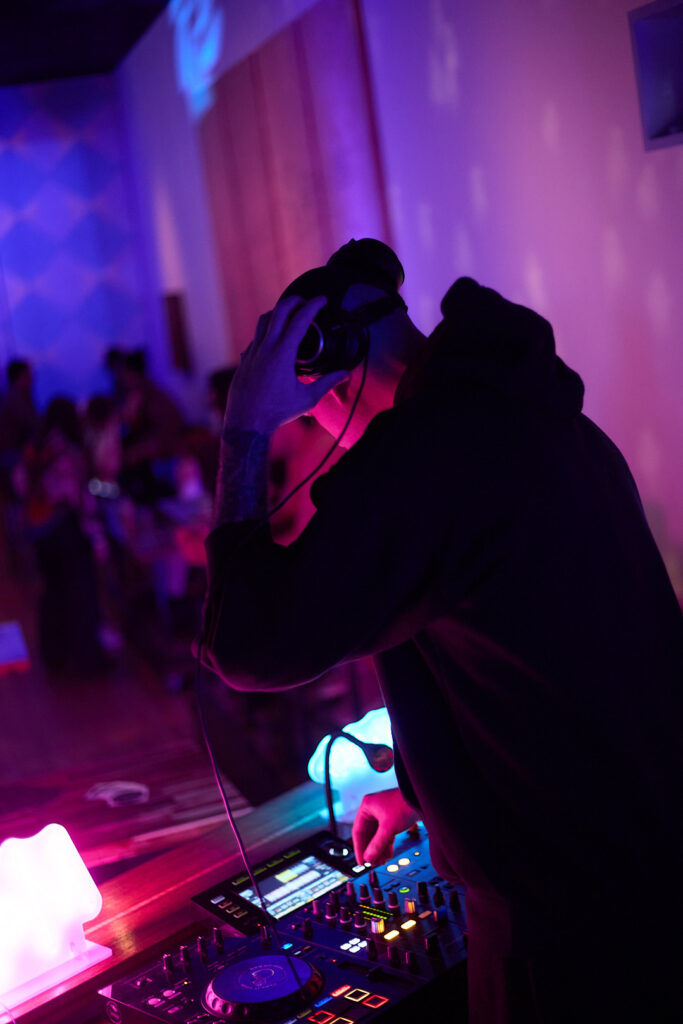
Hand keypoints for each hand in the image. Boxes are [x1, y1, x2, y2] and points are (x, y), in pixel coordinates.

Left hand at [223, 296, 348, 435]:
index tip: (322, 300)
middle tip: (307, 302)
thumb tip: (345, 374)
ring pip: (264, 319)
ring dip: (279, 312)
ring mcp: (252, 352)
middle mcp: (266, 347)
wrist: (246, 422)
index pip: (300, 319)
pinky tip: (274, 339)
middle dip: (296, 301)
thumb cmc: (276, 412)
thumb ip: (328, 383)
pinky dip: (267, 331)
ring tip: (290, 314)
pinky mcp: (245, 359)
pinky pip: (256, 337)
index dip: (313, 305)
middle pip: (280, 310)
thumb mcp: (307, 398)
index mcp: (283, 353)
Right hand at [352, 788, 418, 865]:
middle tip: (372, 863)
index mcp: (367, 807)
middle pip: (367, 834)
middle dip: (370, 850)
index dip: (359, 848)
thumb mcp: (388, 828)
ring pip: (376, 835)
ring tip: (381, 861)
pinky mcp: (392, 818)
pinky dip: (386, 844)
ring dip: (378, 848)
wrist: (422, 798)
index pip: (358, 831)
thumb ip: (377, 845)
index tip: (362, 862)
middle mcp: (373, 809)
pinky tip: (387, 854)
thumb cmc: (404, 805)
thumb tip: (368, 858)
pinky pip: (385, 833)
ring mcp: (383, 813)